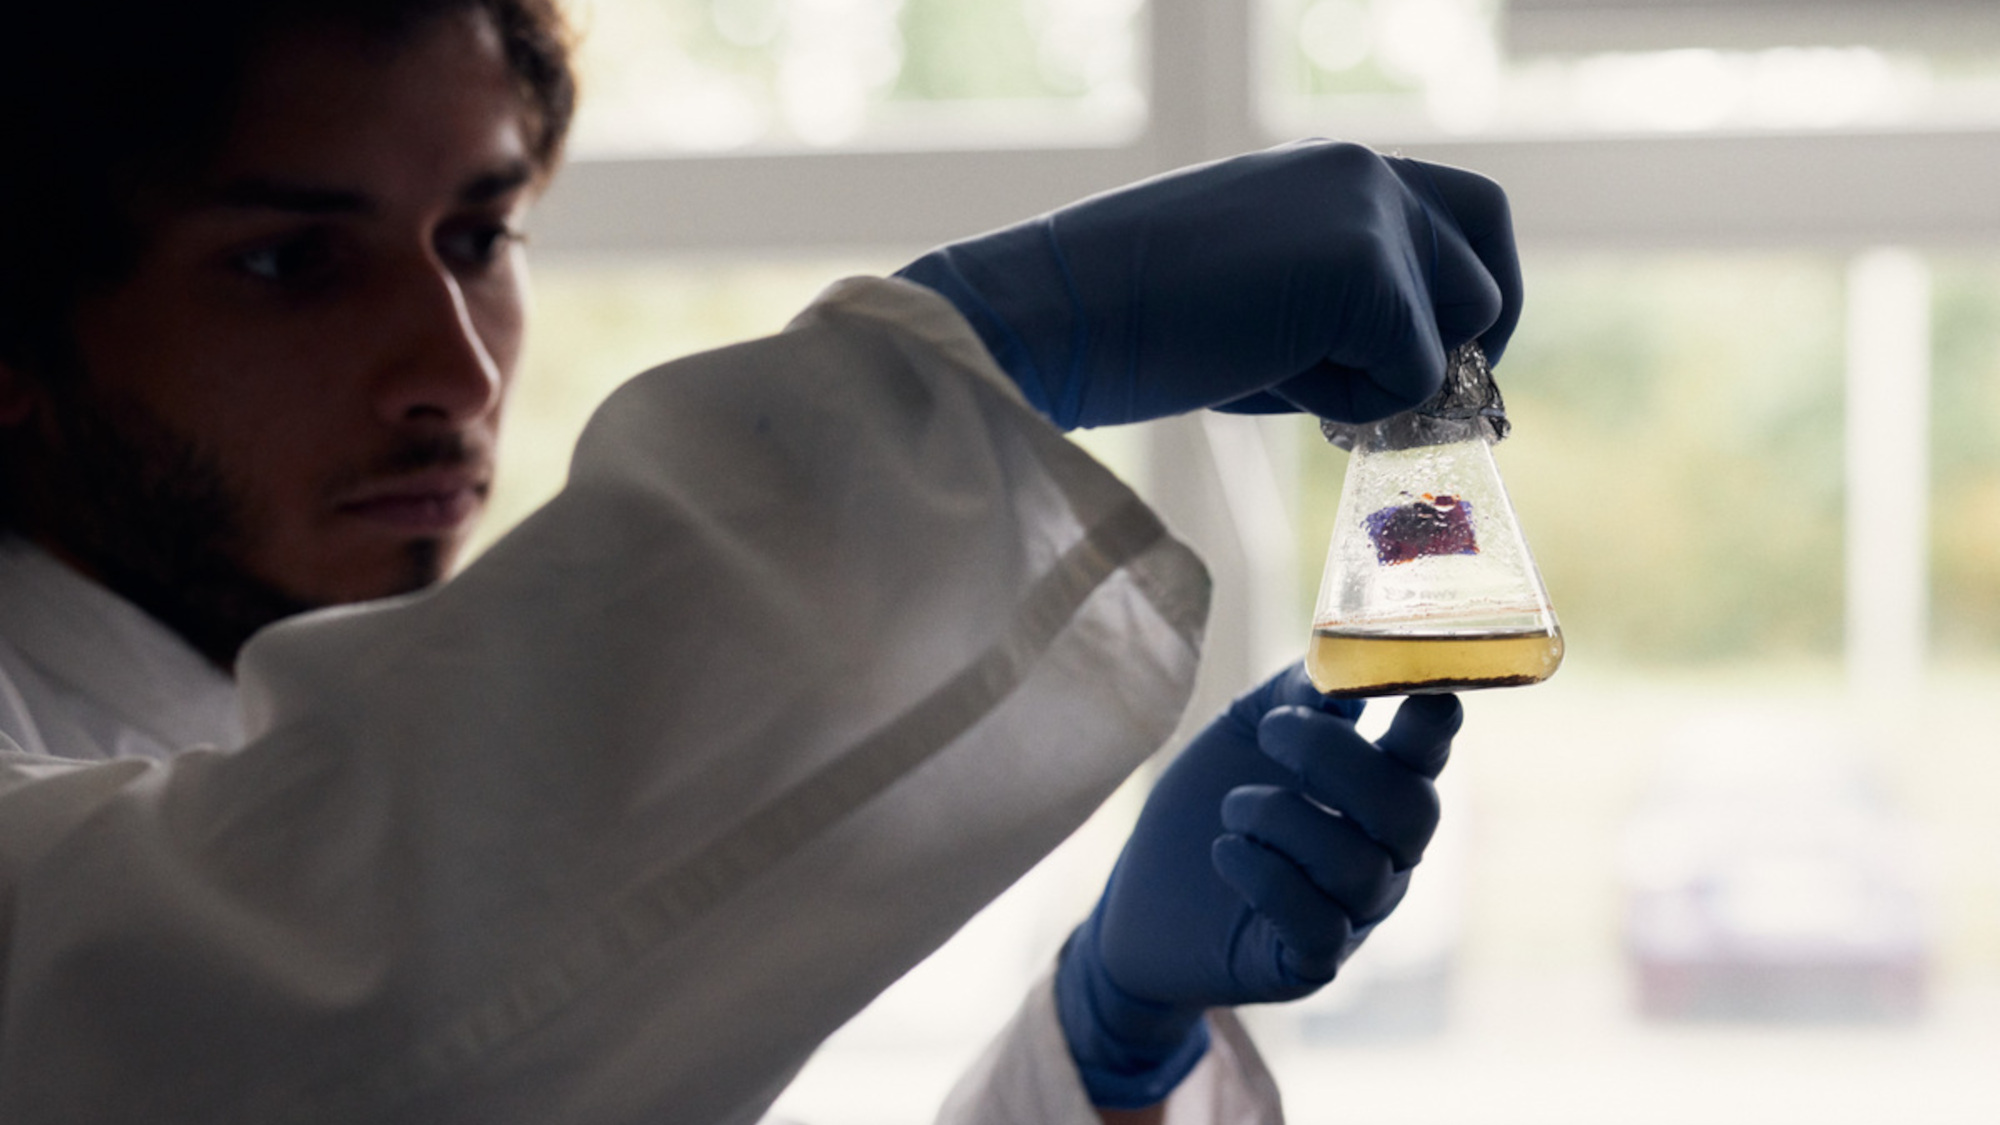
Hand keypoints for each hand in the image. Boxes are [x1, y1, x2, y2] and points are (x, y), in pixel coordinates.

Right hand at [895, 140, 1521, 429]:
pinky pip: (1412, 376)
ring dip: (1392, 376)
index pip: (1460, 213)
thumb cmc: (1133, 320)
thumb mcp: (1260, 293)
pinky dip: (1353, 408)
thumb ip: (1342, 308)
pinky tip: (1265, 381)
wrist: (1060, 310)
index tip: (1429, 358)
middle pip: (1488, 255)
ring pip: (1458, 323)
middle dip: (1476, 336)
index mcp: (1332, 169)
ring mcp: (1371, 212)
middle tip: (1421, 399)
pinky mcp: (1367, 271)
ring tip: (1290, 379)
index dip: (1462, 292)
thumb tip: (1417, 375)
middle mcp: (1364, 171)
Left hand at [1054, 664, 1460, 1107]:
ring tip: (1232, 809)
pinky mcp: (1308, 962)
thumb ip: (1293, 694)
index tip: (1416, 691)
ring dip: (1284, 820)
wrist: (1139, 903)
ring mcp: (1350, 914)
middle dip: (1339, 760)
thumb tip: (1337, 667)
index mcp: (1373, 790)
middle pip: (1412, 813)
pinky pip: (1319, 925)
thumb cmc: (1205, 804)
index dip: (1435, 725)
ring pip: (1361, 868)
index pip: (1427, 758)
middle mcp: (1380, 854)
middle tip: (1272, 731)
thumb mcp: (1243, 731)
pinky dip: (1268, 877)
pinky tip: (1226, 852)